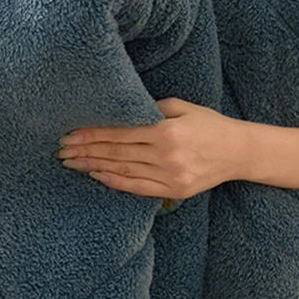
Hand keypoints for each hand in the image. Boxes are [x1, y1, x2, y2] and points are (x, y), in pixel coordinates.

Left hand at [53, 97, 246, 199]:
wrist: (239, 152)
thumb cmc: (208, 124)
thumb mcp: (181, 107)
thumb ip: (150, 108)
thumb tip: (117, 111)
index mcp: (167, 131)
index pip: (120, 133)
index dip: (92, 133)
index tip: (69, 133)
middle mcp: (167, 155)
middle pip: (116, 153)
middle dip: (85, 151)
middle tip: (60, 150)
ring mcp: (170, 176)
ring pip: (122, 171)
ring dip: (93, 166)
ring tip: (71, 163)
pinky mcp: (173, 191)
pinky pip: (137, 188)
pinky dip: (114, 182)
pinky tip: (96, 175)